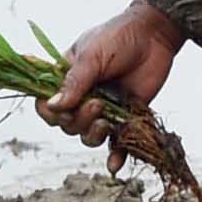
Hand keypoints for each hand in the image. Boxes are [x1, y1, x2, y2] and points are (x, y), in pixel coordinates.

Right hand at [43, 1, 184, 144]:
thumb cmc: (118, 37)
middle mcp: (80, 97)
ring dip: (93, 134)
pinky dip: (114, 156)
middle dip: (78, 120)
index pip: (46, 106)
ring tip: (106, 121)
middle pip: (66, 125)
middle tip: (98, 104)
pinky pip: (116, 143)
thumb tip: (53, 106)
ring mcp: (102, 109)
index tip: (63, 108)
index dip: (50, 113)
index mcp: (64, 79)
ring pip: (87, 136)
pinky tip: (115, 166)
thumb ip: (74, 81)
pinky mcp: (124, 117)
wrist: (155, 35)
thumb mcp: (92, 55)